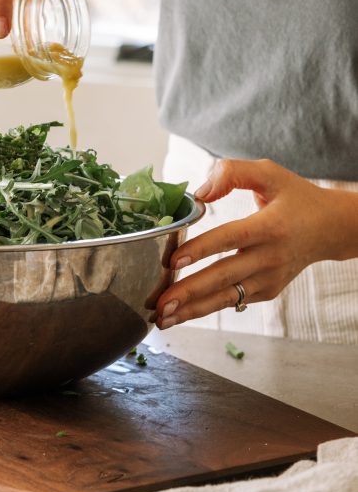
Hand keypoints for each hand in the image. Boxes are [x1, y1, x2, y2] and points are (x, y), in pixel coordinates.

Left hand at [155, 158, 357, 328]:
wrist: (331, 228)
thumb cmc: (296, 197)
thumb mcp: (269, 173)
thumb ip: (233, 173)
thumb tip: (200, 194)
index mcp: (271, 226)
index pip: (231, 238)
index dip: (202, 249)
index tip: (174, 260)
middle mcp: (271, 256)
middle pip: (224, 276)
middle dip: (189, 292)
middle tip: (159, 303)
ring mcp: (270, 278)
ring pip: (227, 297)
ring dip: (193, 310)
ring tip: (163, 318)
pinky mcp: (268, 291)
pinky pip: (233, 300)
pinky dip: (207, 308)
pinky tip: (182, 313)